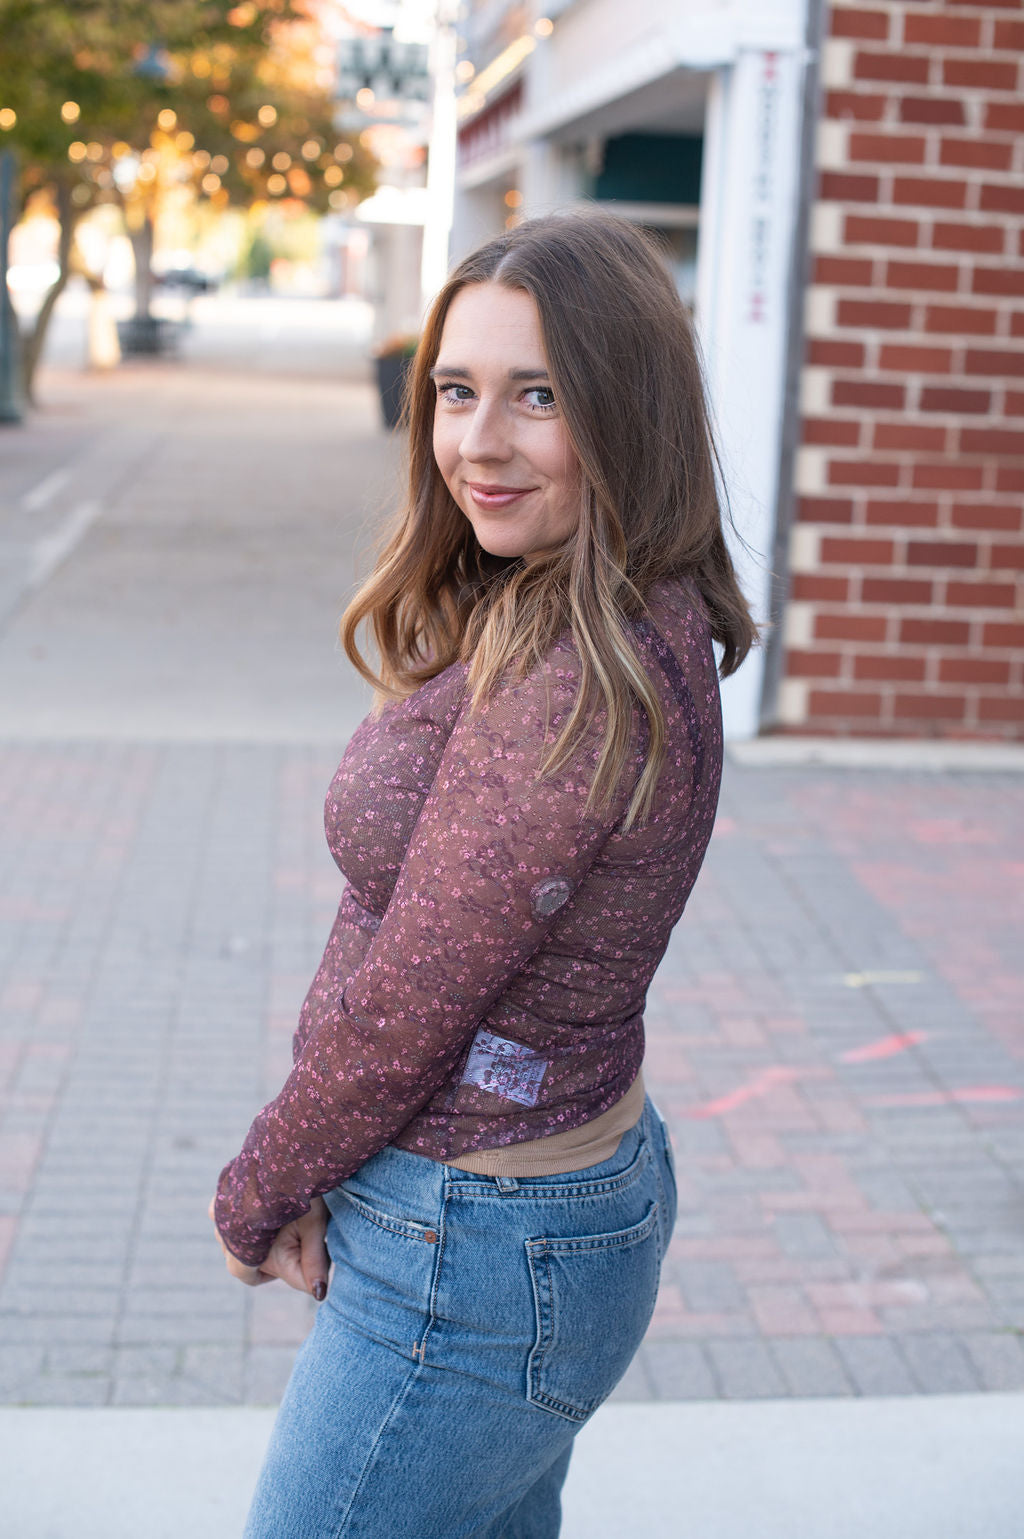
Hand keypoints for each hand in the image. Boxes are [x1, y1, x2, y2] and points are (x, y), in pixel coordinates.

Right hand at [208, 1196, 329, 1298]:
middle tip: (294, 1226)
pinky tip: (270, 1195)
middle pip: (240, 1253)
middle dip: (266, 1248)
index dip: (273, 1269)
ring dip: (255, 1228)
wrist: (290, 1137)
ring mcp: (216, 1206)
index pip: (246, 1274)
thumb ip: (313, 1263)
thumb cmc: (306, 1186)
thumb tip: (320, 1296)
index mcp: (240, 1243)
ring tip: (283, 1210)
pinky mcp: (220, 1188)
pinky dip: (248, 1210)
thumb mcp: (314, 1226)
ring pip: (234, 1232)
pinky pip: (230, 1210)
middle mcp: (221, 1227)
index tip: (295, 1250)